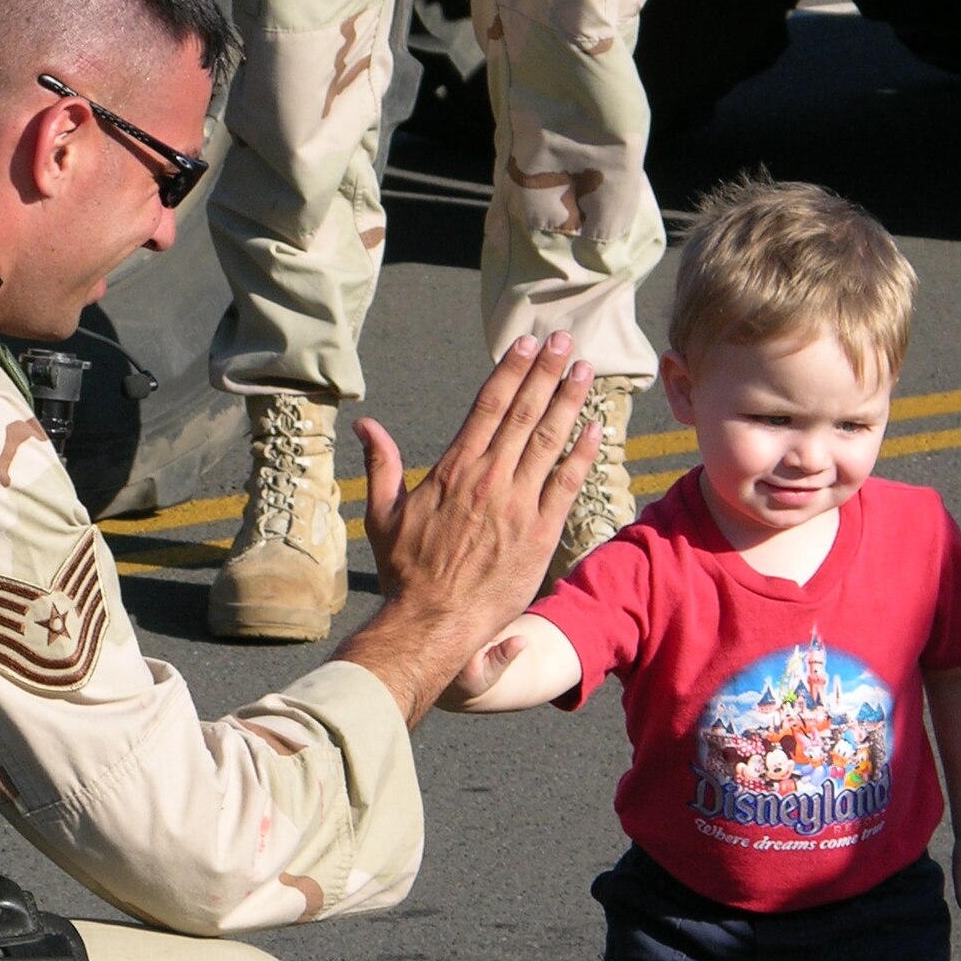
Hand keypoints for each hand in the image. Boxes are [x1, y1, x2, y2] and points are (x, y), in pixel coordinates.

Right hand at [337, 332, 597, 726]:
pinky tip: (596, 427)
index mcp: (453, 469)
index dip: (510, 371)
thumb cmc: (404, 572)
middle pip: (525, 412)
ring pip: (550, 439)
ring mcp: (517, 504)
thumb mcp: (382, 514)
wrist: (432, 620)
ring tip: (584, 369)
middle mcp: (489, 478)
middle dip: (545, 371)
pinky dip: (583, 453)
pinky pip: (567, 483)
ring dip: (569, 400)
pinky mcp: (540, 532)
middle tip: (563, 339)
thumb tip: (365, 425)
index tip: (525, 344)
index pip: (488, 406)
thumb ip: (381, 464)